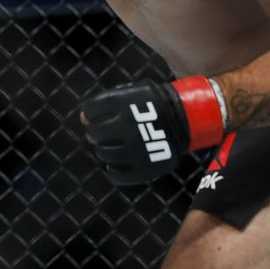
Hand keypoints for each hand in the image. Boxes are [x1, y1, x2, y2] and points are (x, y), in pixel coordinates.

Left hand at [80, 76, 225, 185]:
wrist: (186, 120)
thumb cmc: (154, 104)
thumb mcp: (131, 92)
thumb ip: (106, 102)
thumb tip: (83, 118)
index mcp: (121, 104)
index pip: (90, 109)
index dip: (91, 112)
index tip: (98, 115)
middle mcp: (124, 126)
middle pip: (94, 132)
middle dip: (97, 131)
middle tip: (107, 132)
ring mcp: (132, 149)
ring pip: (103, 153)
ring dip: (105, 148)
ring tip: (116, 145)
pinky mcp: (141, 169)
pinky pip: (116, 175)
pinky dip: (114, 170)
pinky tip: (119, 163)